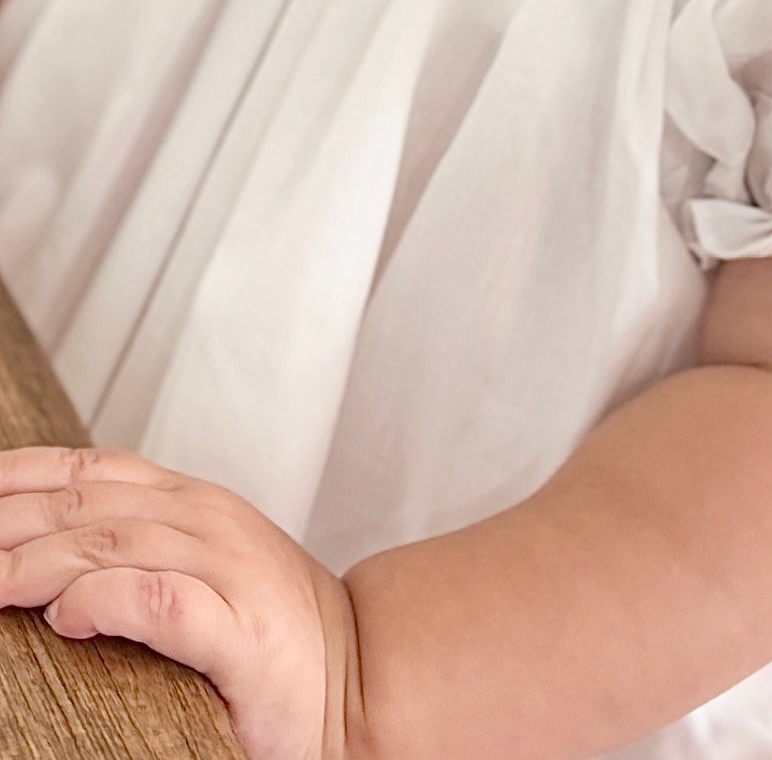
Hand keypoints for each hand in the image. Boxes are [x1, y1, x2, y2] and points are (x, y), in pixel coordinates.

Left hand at [0, 445, 368, 759]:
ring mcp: (228, 569)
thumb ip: (136, 550)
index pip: (90, 469)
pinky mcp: (240, 633)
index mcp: (192, 501)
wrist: (361, 676)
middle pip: (88, 505)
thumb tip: (38, 554)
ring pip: (114, 546)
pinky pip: (163, 603)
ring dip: (39, 563)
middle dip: (11, 521)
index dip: (22, 474)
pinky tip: (65, 614)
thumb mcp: (198, 569)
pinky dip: (108, 601)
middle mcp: (207, 520)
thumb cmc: (268, 635)